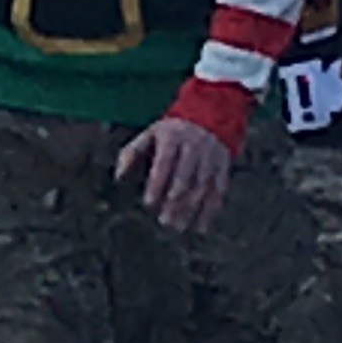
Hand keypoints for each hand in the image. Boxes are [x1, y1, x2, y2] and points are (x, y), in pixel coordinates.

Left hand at [115, 116, 233, 233]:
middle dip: (174, 201)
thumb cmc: (170, 133)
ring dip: (191, 208)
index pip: (164, 163)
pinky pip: (219, 190)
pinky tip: (201, 226)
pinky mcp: (223, 165)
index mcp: (172, 138)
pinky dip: (211, 210)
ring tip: (178, 226)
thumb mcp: (149, 134)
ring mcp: (211, 156)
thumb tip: (118, 176)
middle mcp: (194, 146)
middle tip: (164, 220)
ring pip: (202, 186)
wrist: (208, 116)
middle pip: (185, 177)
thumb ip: (131, 153)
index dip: (157, 184)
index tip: (149, 203)